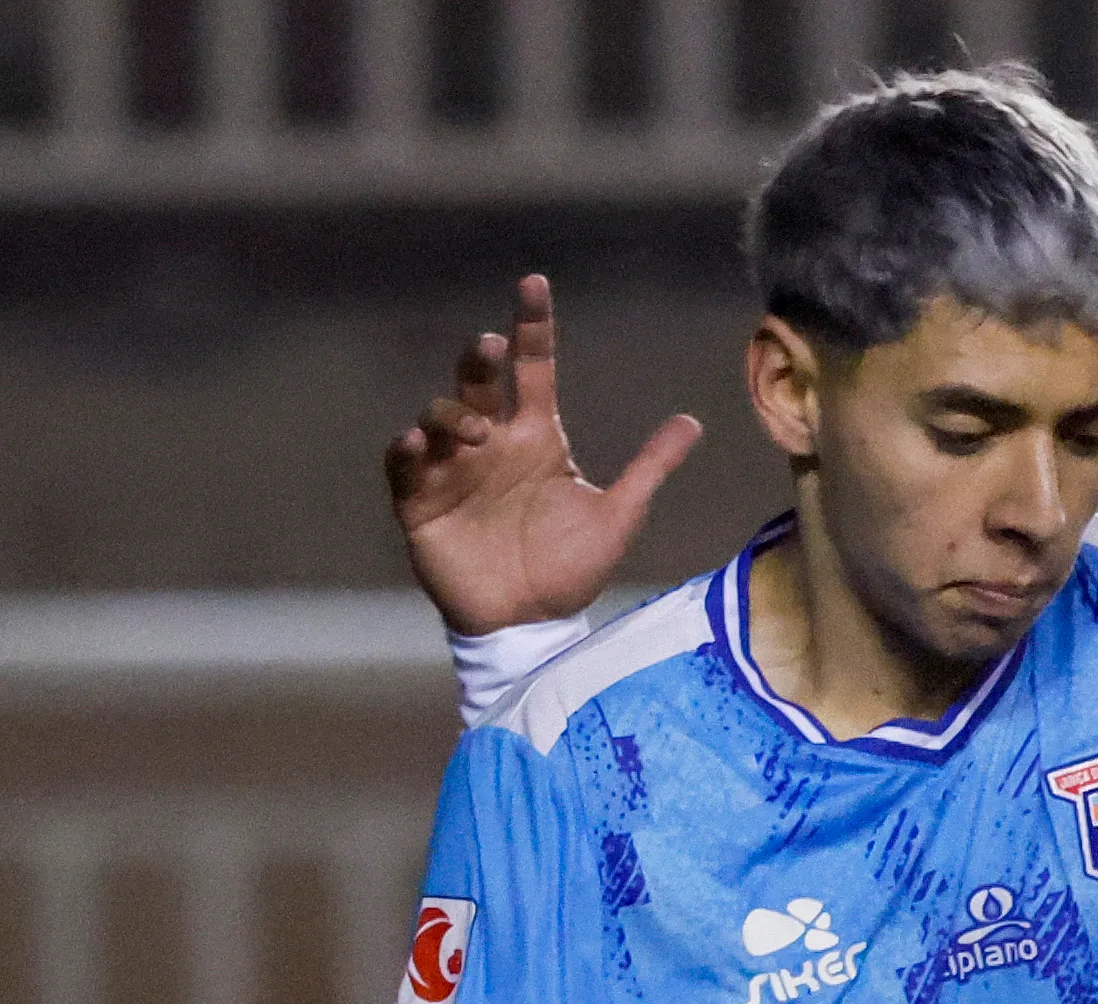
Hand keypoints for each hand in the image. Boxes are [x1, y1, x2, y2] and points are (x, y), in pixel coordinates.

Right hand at [388, 273, 702, 635]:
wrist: (532, 626)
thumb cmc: (569, 569)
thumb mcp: (618, 516)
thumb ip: (649, 468)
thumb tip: (693, 422)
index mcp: (535, 437)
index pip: (532, 369)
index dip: (533, 325)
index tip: (534, 282)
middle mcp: (491, 443)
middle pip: (477, 381)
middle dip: (480, 357)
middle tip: (495, 346)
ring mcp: (453, 471)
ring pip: (439, 416)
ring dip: (453, 413)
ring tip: (477, 434)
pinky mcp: (422, 504)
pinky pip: (404, 467)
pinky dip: (406, 450)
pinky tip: (417, 443)